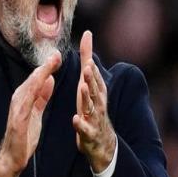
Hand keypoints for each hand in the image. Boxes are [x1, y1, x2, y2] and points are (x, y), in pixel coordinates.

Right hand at [0, 51, 61, 176]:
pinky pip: (27, 101)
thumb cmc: (24, 135)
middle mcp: (18, 99)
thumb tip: (49, 79)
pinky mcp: (17, 119)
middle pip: (33, 79)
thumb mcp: (36, 112)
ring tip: (51, 64)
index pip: (37, 79)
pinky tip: (42, 82)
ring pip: (29, 87)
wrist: (12, 157)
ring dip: (40, 74)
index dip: (47, 66)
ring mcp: (17, 108)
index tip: (59, 55)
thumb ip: (42, 96)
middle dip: (45, 66)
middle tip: (57, 54)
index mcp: (24, 98)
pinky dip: (34, 90)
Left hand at [73, 31, 115, 172]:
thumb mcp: (90, 83)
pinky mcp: (89, 134)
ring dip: (87, 98)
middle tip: (86, 68)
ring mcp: (94, 118)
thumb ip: (88, 59)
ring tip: (81, 88)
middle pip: (94, 89)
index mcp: (96, 91)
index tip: (88, 55)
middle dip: (91, 78)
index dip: (91, 67)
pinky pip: (85, 129)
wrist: (102, 142)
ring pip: (91, 107)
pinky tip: (76, 119)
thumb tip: (87, 34)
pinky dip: (81, 124)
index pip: (94, 77)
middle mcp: (98, 103)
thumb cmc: (93, 107)